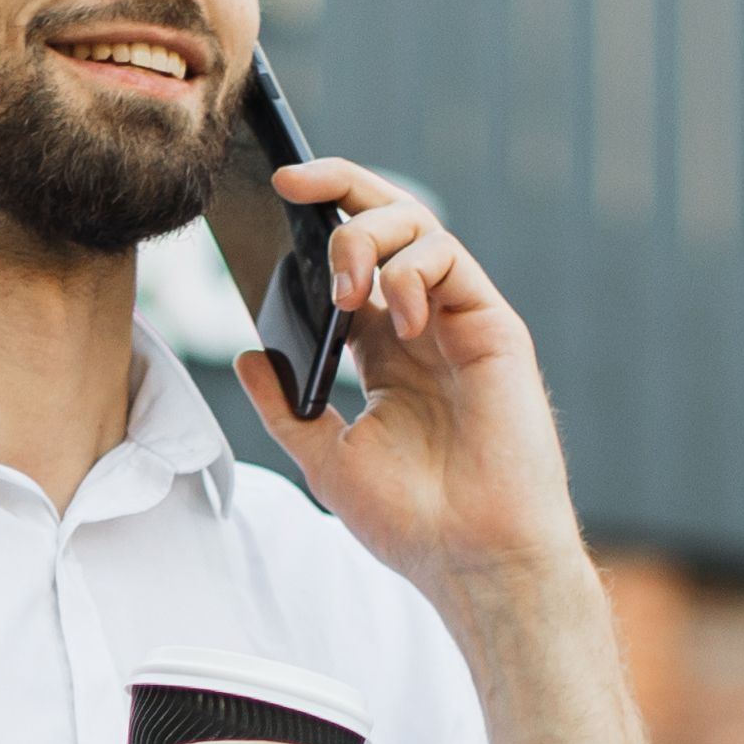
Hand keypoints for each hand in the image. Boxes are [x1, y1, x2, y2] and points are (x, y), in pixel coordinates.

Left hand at [238, 162, 582, 604]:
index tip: (270, 194)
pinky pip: (450, 260)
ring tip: (344, 291)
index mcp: (384, 352)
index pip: (350, 260)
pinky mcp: (493, 326)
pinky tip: (393, 316)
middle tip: (290, 185)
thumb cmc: (412, 521)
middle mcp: (423, 325)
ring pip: (418, 226)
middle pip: (386, 222)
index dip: (315, 218)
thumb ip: (286, 404)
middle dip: (337, 186)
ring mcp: (459, 322)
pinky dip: (411, 269)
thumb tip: (249, 353)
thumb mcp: (325, 458)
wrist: (471, 558)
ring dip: (366, 236)